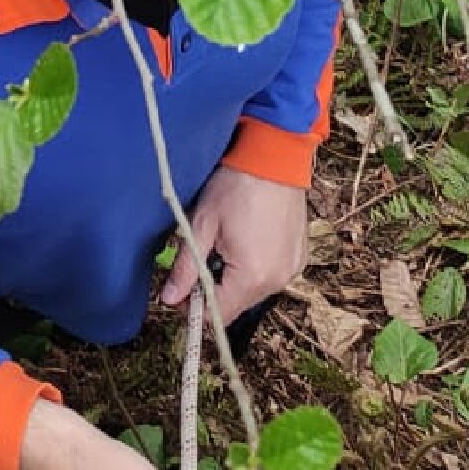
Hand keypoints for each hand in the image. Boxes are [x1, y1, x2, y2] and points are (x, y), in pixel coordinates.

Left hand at [161, 169, 308, 324]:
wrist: (274, 155)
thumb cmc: (236, 184)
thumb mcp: (202, 224)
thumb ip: (186, 267)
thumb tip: (169, 299)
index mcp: (251, 277)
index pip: (218, 314)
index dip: (195, 306)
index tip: (180, 290)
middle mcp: (277, 281)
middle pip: (237, 303)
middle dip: (215, 287)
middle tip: (202, 254)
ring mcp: (292, 269)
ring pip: (254, 290)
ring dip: (236, 276)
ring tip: (227, 241)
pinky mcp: (300, 257)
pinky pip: (272, 274)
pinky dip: (257, 265)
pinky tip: (249, 237)